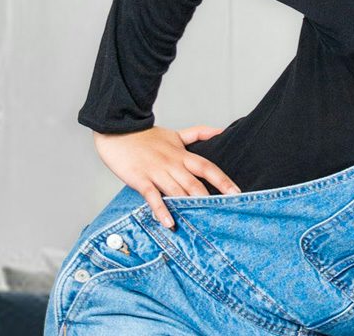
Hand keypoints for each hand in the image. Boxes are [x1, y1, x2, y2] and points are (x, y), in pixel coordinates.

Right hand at [93, 125, 239, 229]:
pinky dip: (161, 209)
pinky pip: (152, 196)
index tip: (236, 193)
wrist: (117, 130)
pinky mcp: (139, 179)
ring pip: (176, 191)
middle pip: (195, 183)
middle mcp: (172, 164)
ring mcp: (156, 172)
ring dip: (187, 207)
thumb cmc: (146, 137)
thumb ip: (199, 133)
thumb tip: (222, 131)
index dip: (223, 180)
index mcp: (182, 155)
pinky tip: (169, 222)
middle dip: (209, 198)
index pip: (207, 167)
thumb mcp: (176, 133)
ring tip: (200, 222)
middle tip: (222, 213)